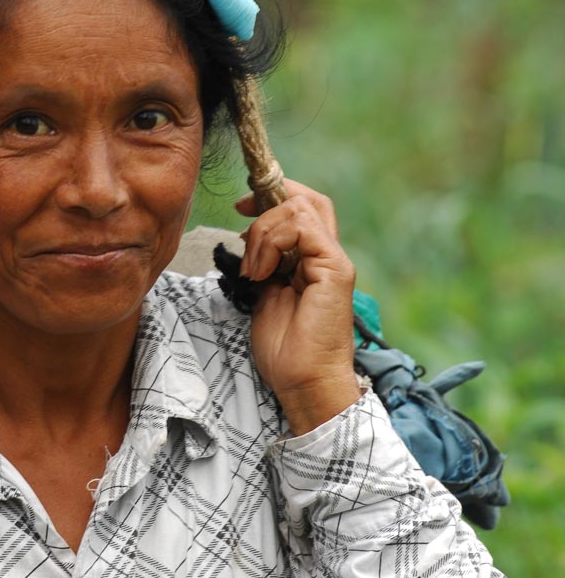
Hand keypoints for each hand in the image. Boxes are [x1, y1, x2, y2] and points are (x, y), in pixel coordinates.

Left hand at [236, 179, 361, 434]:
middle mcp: (327, 256)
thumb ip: (264, 265)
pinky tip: (261, 273)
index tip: (242, 207)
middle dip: (268, 199)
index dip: (274, 196)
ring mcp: (334, 261)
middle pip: (309, 199)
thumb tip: (249, 240)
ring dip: (263, 231)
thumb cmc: (285, 349)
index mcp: (313, 261)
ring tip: (252, 268)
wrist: (303, 381)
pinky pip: (302, 229)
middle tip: (241, 213)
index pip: (304, 208)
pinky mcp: (335, 270)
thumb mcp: (265, 296)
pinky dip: (272, 242)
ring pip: (299, 210)